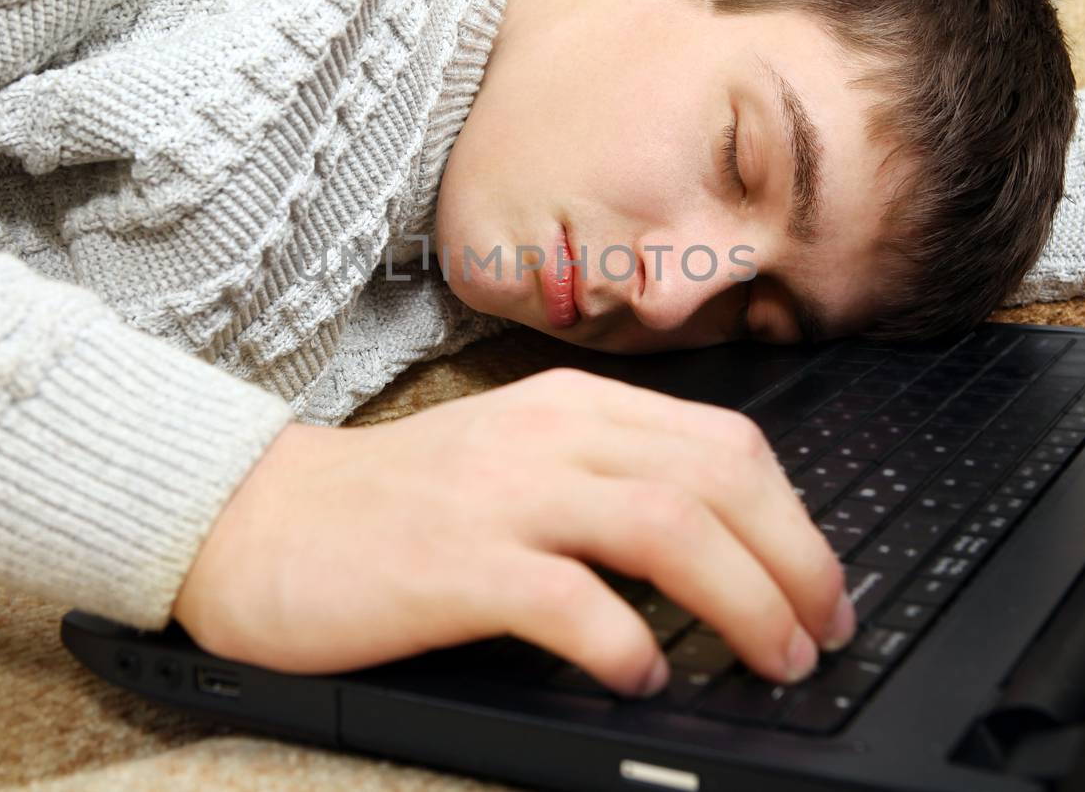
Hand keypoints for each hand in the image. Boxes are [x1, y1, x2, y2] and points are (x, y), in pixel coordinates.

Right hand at [171, 368, 854, 697]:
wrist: (261, 519)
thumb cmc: (397, 505)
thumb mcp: (519, 460)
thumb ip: (610, 479)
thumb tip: (727, 550)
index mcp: (574, 406)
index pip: (728, 443)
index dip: (798, 521)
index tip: (824, 587)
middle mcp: (549, 435)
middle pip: (719, 480)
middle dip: (797, 564)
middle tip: (821, 635)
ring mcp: (502, 494)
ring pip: (669, 528)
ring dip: (744, 602)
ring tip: (770, 660)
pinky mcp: (455, 563)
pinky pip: (571, 600)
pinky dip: (628, 643)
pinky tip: (645, 679)